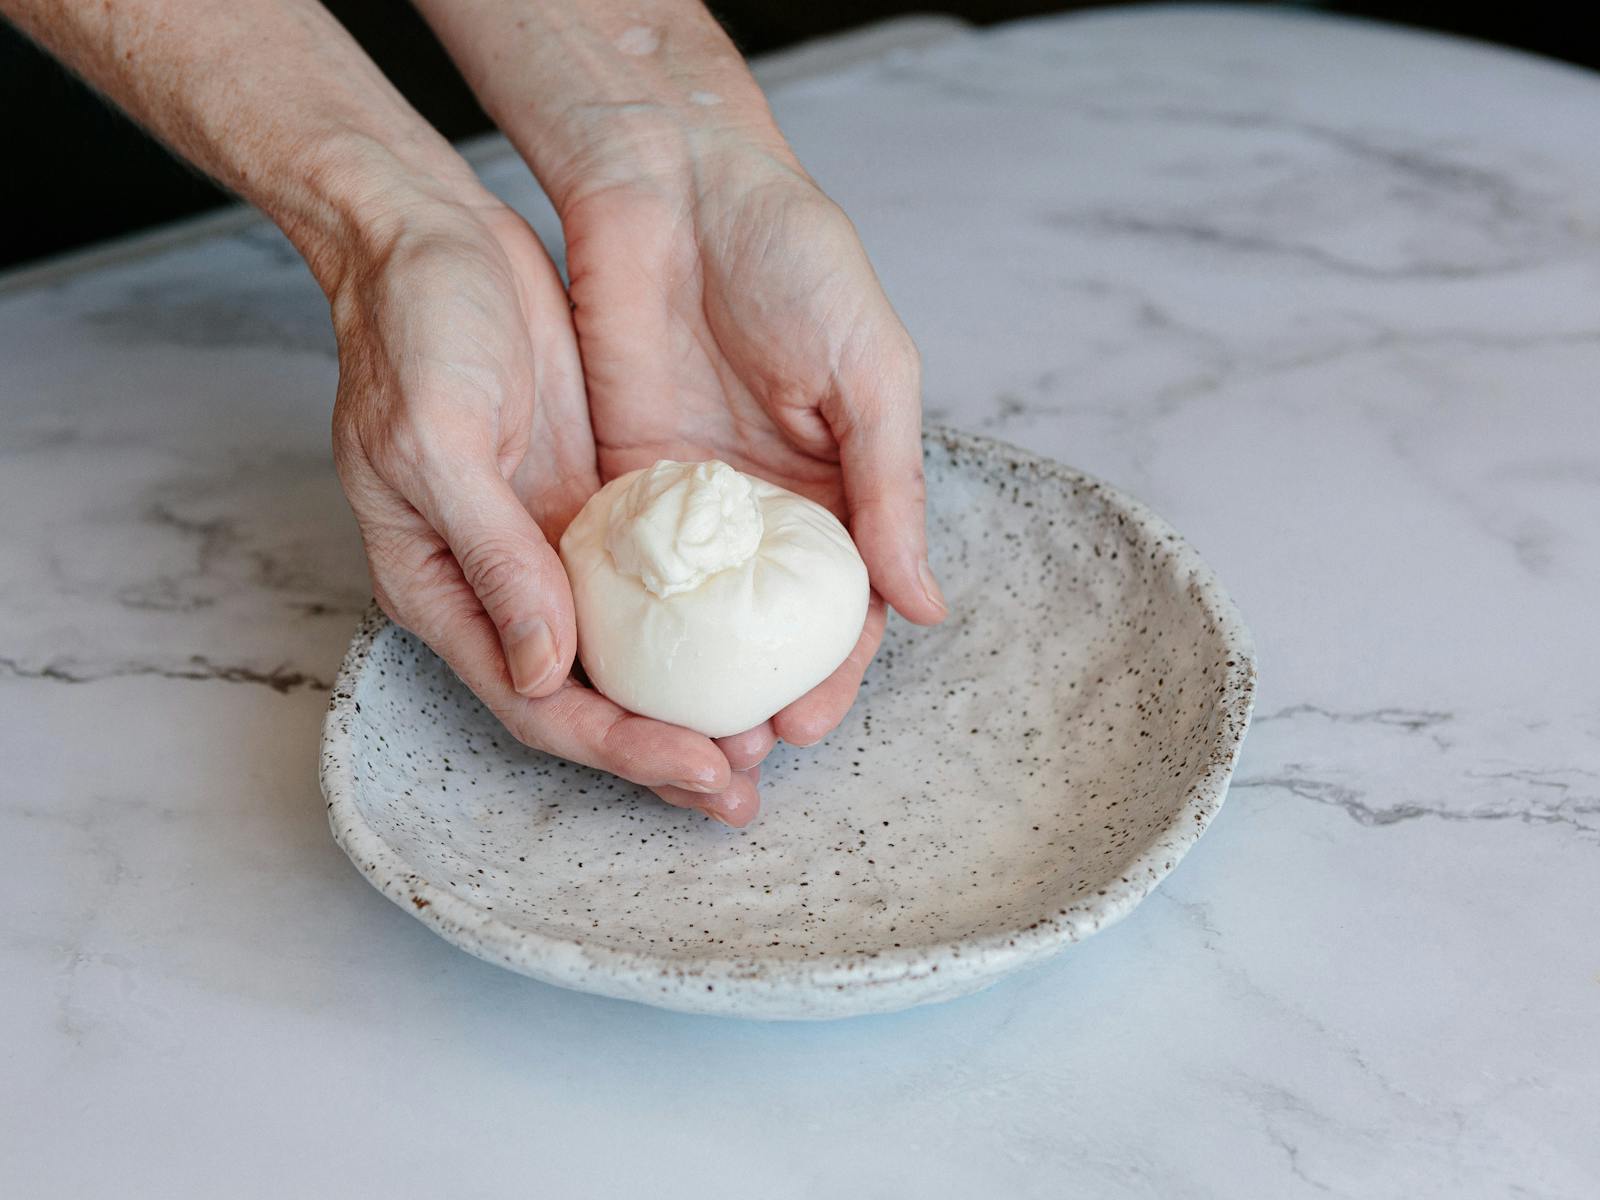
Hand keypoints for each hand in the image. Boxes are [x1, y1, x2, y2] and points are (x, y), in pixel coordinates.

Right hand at [328, 199, 745, 816]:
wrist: (432, 241)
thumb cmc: (412, 333)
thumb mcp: (440, 442)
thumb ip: (494, 559)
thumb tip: (545, 669)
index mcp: (446, 592)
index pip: (541, 703)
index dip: (623, 748)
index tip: (702, 769)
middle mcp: (503, 589)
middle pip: (591, 701)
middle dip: (666, 755)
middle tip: (746, 791)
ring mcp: (552, 552)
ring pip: (629, 657)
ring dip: (690, 706)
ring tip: (766, 742)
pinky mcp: (592, 508)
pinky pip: (651, 589)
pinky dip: (697, 628)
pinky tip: (752, 648)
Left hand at [562, 137, 948, 821]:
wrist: (675, 181)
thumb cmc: (794, 257)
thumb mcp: (869, 373)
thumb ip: (890, 488)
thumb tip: (923, 605)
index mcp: (840, 487)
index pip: (843, 606)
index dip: (832, 671)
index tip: (807, 723)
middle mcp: (765, 508)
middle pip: (761, 630)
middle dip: (754, 697)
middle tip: (736, 756)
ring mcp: (690, 502)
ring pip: (692, 618)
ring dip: (687, 682)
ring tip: (676, 740)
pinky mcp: (619, 480)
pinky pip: (624, 567)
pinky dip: (624, 623)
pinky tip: (614, 673)